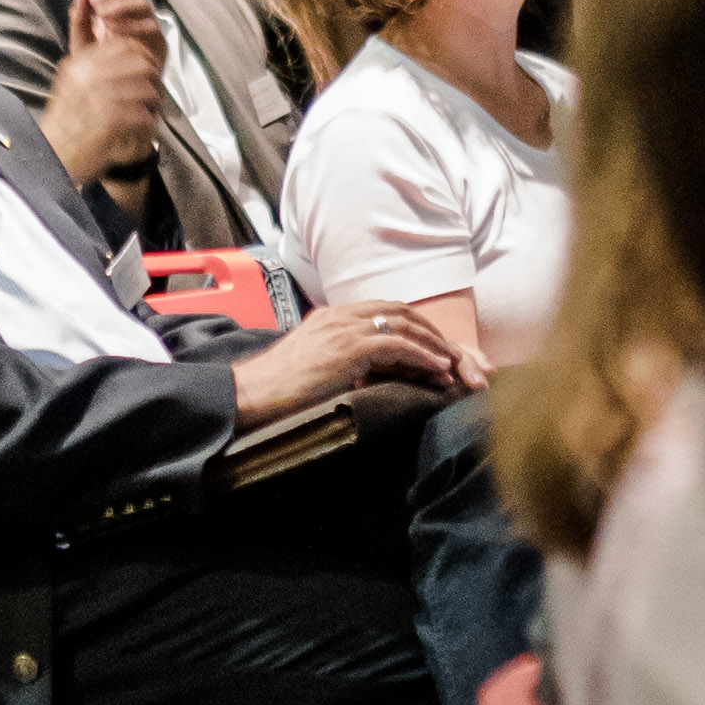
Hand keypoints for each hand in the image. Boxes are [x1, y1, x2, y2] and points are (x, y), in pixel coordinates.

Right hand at [43, 0, 165, 185]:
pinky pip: (144, 116)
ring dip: (152, 104)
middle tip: (152, 95)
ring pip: (146, 90)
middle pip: (141, 65)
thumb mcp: (71, 73)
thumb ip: (82, 35)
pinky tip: (142, 131)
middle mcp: (89, 77)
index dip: (141, 57)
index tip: (143, 73)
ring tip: (147, 114)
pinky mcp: (111, 123)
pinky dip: (148, 125)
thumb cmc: (65, 118)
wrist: (51, 158)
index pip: (125, 45)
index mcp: (81, 64)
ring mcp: (101, 99)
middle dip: (151, 80)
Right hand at [229, 301, 467, 425]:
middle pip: (398, 310)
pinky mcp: (349, 347)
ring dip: (433, 342)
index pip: (381, 310)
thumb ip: (335, 362)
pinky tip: (437, 368)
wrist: (252, 394)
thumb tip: (358, 377)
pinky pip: (398, 344)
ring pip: (403, 324)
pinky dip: (423, 354)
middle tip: (450, 352)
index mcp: (330, 317)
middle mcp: (339, 316)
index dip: (411, 326)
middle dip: (429, 330)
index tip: (429, 346)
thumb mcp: (311, 367)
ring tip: (452, 362)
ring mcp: (344, 329)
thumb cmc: (276, 391)